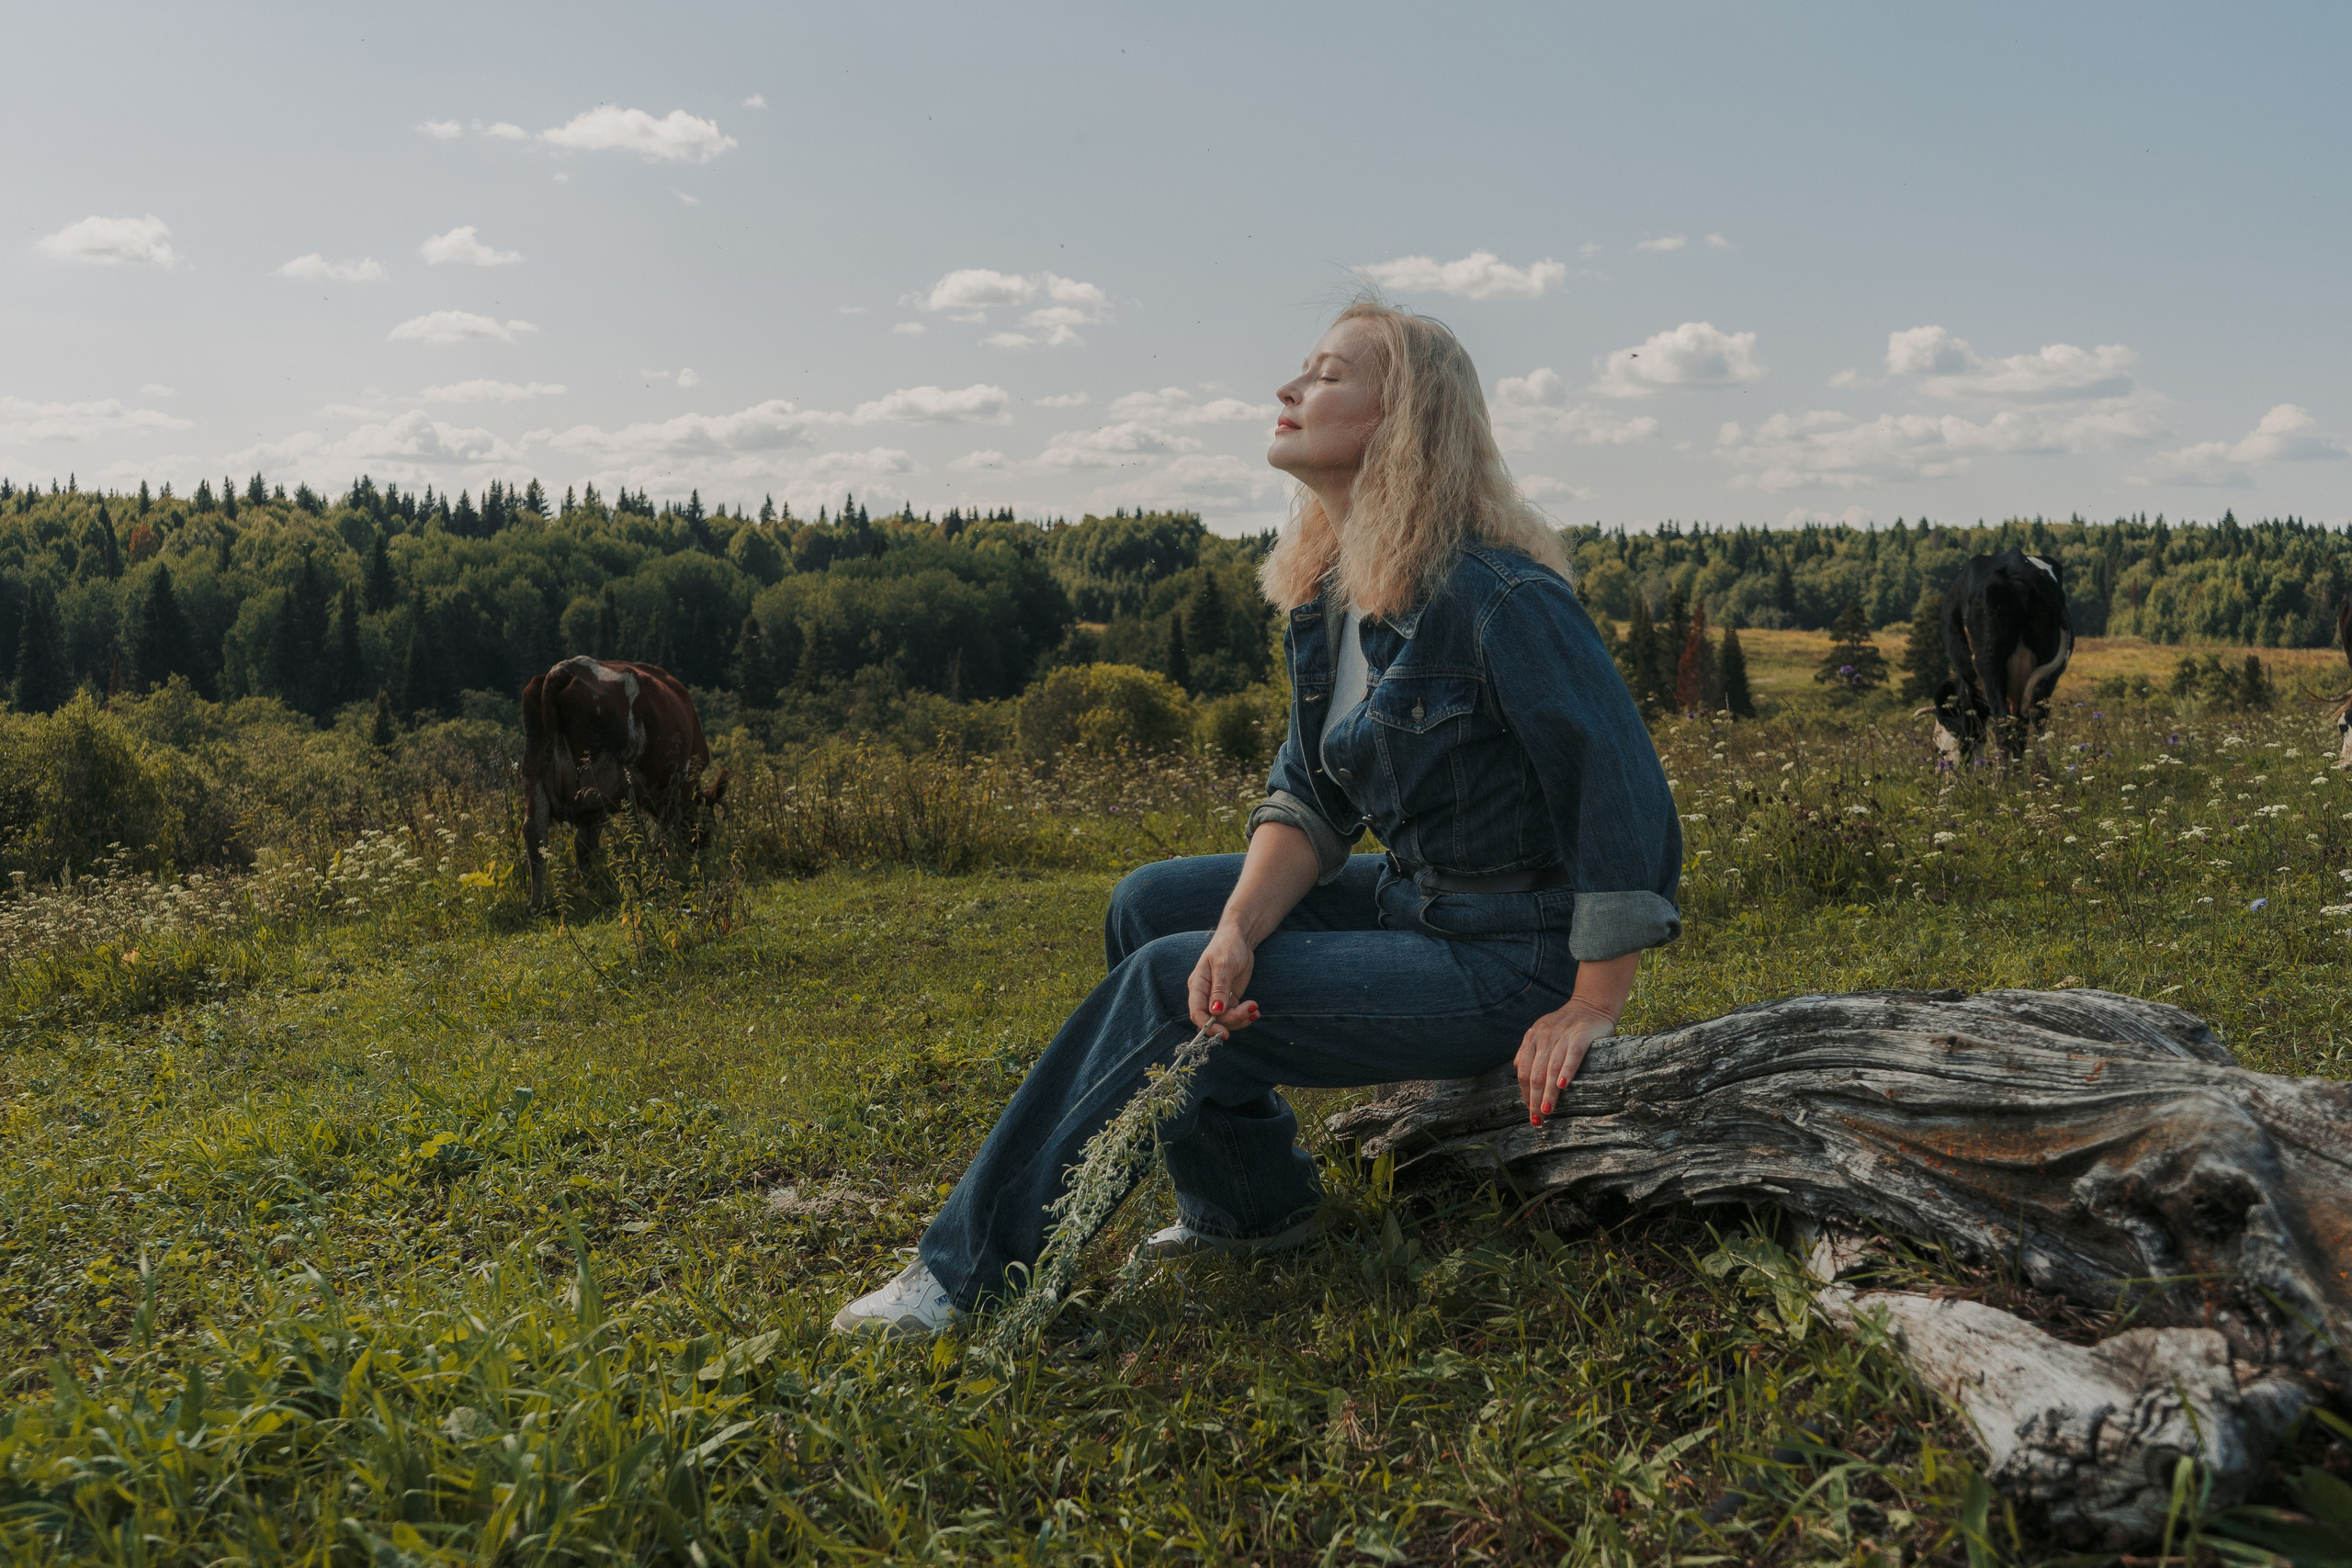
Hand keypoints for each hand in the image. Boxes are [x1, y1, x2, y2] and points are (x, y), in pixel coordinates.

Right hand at [1186, 927, 1262, 1038]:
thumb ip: (1219, 989)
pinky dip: (1245, 1016)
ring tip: (1255, 1008)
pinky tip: (1255, 1011)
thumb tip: (1215, 1011)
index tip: (1224, 1032)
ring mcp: (1217, 998)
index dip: (1207, 1026)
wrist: (1239, 939)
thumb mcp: (1224, 965)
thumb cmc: (1227, 947)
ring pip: (1225, 1020)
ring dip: (1240, 1019)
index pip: (1196, 1013)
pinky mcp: (1229, 999)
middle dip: (1231, 1021)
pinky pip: (1234, 1015)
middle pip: (1212, 1020)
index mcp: (1197, 986)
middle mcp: (1205, 995)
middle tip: (1250, 1011)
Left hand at [1515, 999, 1615, 1125]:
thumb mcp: (1543, 1033)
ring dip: (1548, 1093)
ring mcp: (1563, 1035)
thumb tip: (1519, 1070)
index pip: (1524, 1072)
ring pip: (1551, 1069)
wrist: (1592, 1004)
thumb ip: (1530, 1050)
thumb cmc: (1566, 1025)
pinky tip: (1562, 1086)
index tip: (1530, 1111)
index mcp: (1532, 1038)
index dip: (1525, 1094)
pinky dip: (1566, 1071)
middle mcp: (1544, 1037)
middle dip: (1534, 1100)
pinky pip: (1572, 1055)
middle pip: (1536, 1074)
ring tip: (1547, 1111)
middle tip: (1537, 1120)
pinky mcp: (1581, 1035)